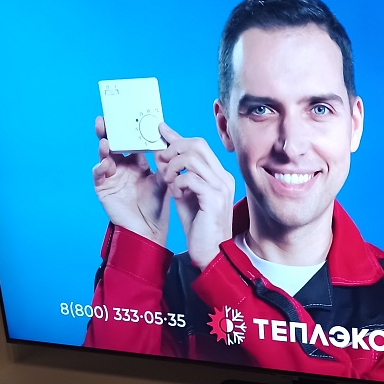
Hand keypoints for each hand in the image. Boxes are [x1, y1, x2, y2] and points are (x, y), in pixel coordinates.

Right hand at [91, 115, 169, 244]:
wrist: (149, 230)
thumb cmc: (157, 207)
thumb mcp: (162, 182)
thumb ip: (162, 163)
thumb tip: (166, 141)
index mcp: (137, 163)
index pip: (130, 142)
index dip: (127, 130)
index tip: (125, 115)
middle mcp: (122, 167)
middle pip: (113, 145)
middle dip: (108, 132)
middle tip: (104, 119)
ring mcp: (111, 177)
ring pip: (104, 157)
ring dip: (103, 148)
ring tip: (106, 141)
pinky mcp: (103, 188)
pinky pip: (99, 175)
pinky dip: (101, 168)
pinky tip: (106, 165)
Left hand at [153, 123, 234, 270]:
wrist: (210, 252)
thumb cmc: (199, 226)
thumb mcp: (185, 193)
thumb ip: (177, 174)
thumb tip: (162, 153)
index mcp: (218, 175)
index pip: (199, 145)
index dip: (177, 137)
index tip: (160, 130)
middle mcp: (223, 178)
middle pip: (197, 144)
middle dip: (173, 149)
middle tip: (161, 162)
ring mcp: (221, 188)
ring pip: (192, 159)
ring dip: (173, 167)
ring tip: (168, 181)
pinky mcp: (214, 199)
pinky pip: (190, 178)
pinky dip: (178, 184)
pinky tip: (177, 195)